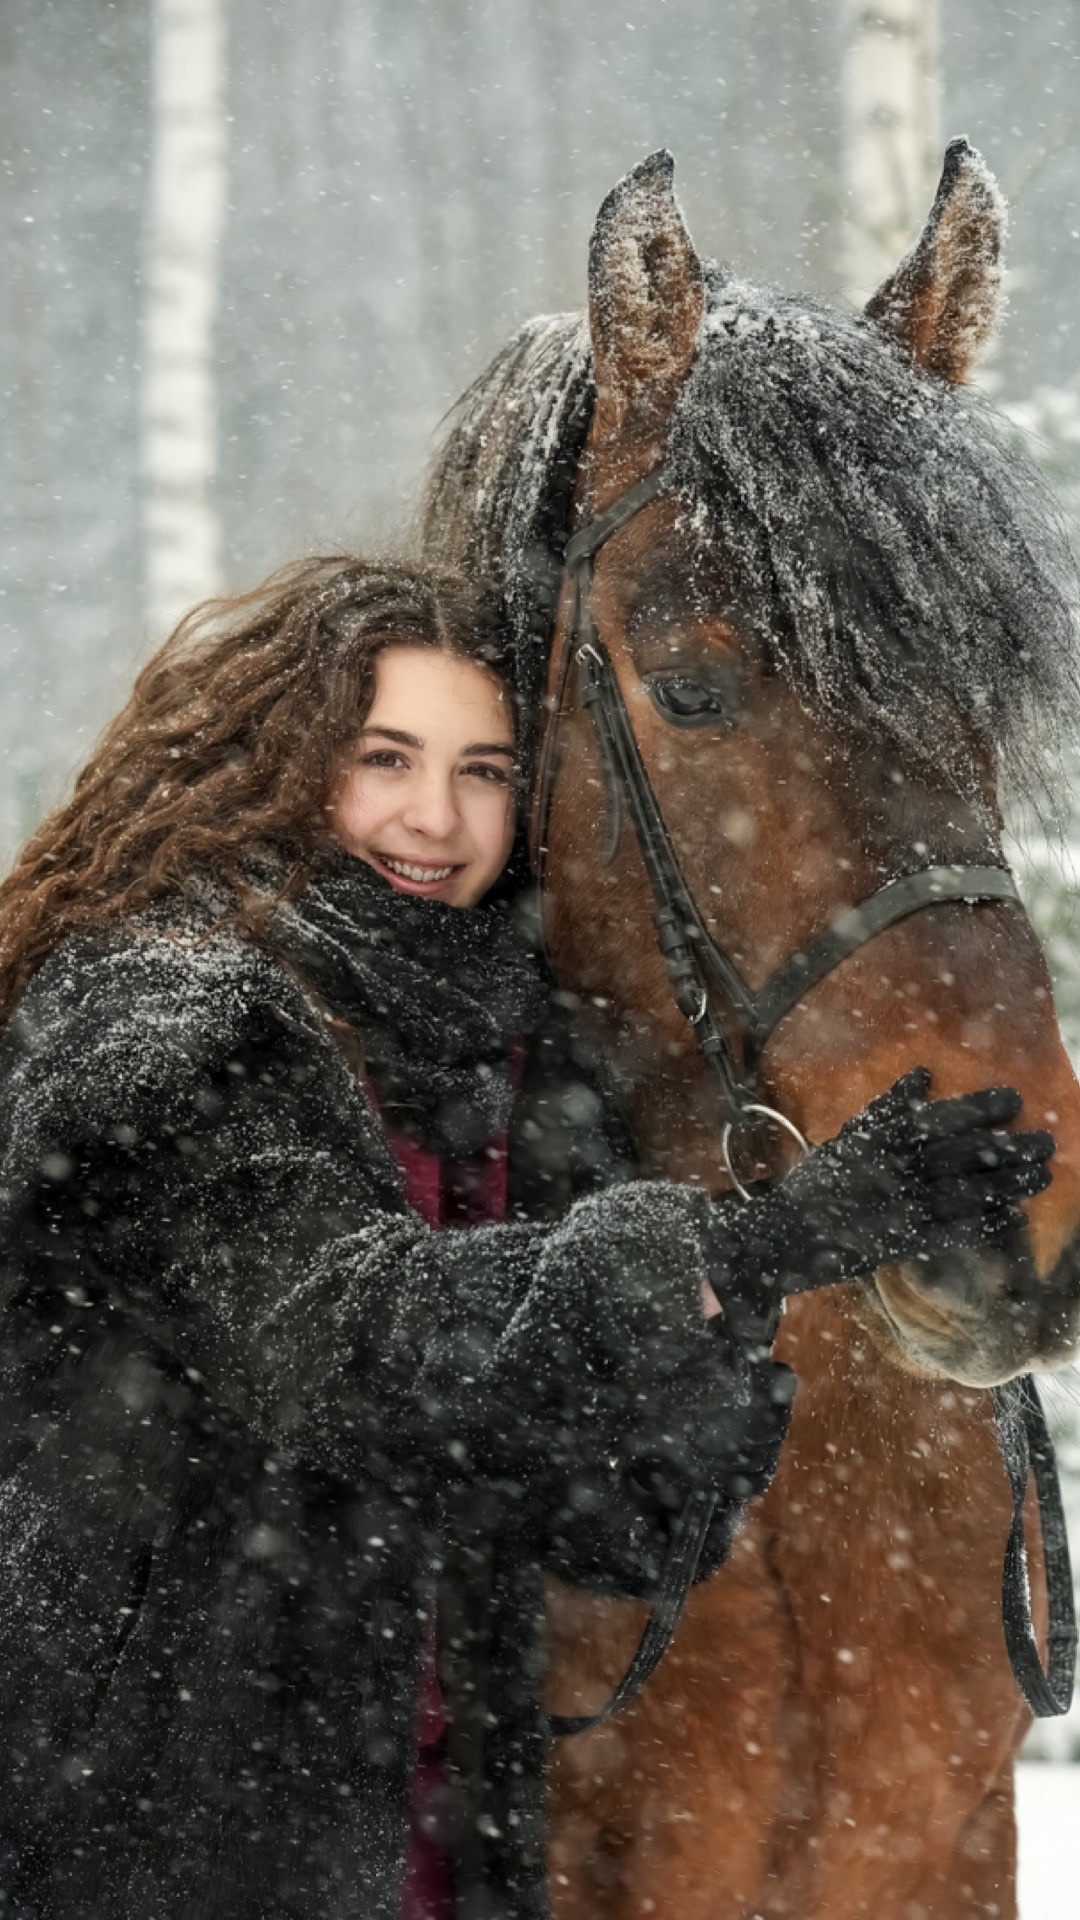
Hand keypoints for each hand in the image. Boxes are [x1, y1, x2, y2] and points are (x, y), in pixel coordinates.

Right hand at [712, 1069, 1053, 1297]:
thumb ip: (890, 1105)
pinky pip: (955, 1231)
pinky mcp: (905, 1242)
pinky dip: (987, 1223)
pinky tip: (1013, 1216)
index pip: (942, 1116)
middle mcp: (897, 1169)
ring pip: (968, 1191)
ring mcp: (902, 1207)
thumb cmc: (820, 1181)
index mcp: (884, 1138)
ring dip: (1009, 1184)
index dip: (982, 1107)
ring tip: (1041, 1176)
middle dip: (1010, 1148)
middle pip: (965, 1155)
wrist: (788, 1233)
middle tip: (1045, 1142)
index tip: (1015, 1100)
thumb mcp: (851, 1134)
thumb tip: (924, 1074)